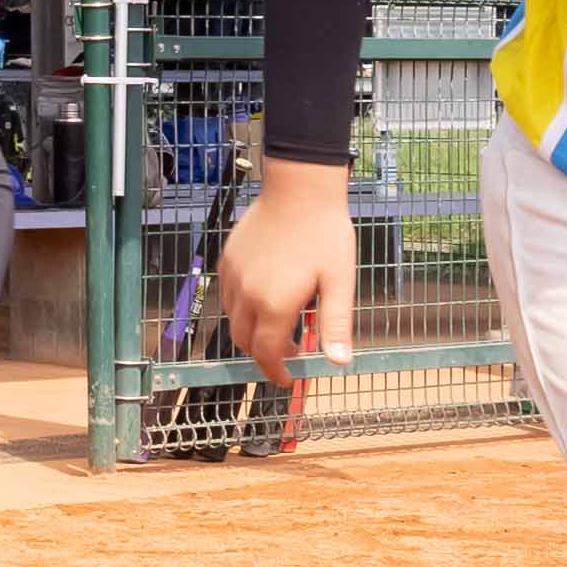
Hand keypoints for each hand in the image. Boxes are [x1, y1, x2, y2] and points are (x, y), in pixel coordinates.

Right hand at [219, 160, 360, 379]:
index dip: (277, 371)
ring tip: (280, 324)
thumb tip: (338, 362)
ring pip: (234, 319)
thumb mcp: (338, 281)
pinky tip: (265, 297)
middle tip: (290, 353)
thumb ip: (335, 324)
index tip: (289, 378)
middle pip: (245, 341)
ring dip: (253, 332)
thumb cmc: (324, 233)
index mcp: (274, 304)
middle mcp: (247, 294)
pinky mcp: (228, 259)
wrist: (300, 188)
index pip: (267, 353)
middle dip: (264, 354)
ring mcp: (233, 276)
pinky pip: (228, 296)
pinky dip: (243, 308)